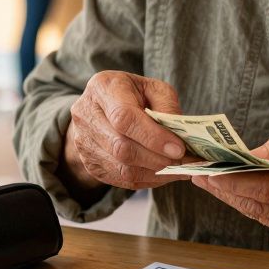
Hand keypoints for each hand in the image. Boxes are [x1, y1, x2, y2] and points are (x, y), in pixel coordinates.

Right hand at [61, 71, 188, 191]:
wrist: (102, 107)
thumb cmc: (133, 94)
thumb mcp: (153, 88)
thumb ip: (167, 106)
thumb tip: (179, 137)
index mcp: (103, 88)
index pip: (124, 118)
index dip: (153, 136)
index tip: (179, 148)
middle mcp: (86, 115)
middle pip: (121, 148)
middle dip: (158, 159)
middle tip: (184, 162)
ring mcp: (84, 143)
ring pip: (122, 169)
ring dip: (156, 173)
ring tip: (179, 169)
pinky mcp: (90, 164)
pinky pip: (122, 180)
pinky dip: (148, 180)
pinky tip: (164, 173)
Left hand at [191, 118, 268, 226]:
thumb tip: (251, 156)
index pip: (264, 187)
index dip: (230, 179)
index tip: (204, 169)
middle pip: (256, 204)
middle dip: (221, 188)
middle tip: (192, 172)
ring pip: (260, 214)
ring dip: (230, 197)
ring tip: (204, 177)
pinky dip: (249, 202)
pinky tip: (231, 188)